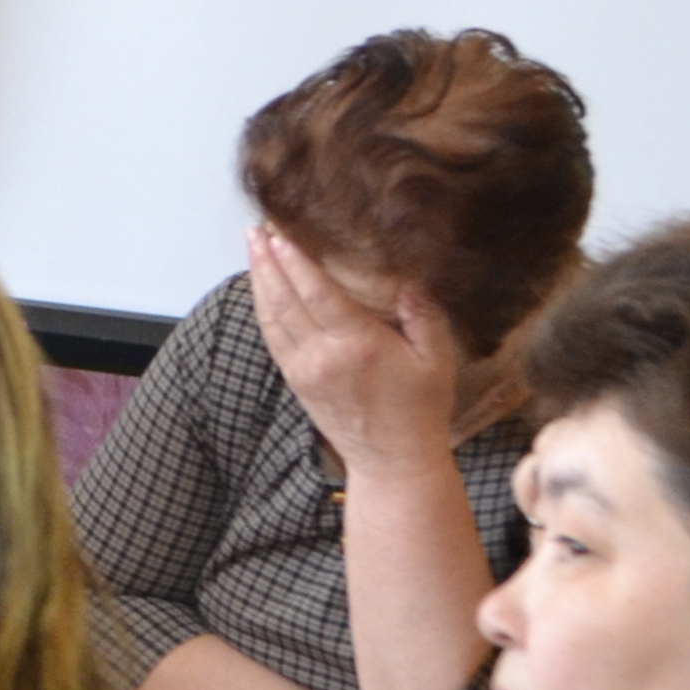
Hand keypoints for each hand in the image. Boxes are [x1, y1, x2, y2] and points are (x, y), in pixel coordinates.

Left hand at [246, 226, 463, 472]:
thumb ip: (422, 313)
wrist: (392, 461)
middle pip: (284, 299)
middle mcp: (323, 356)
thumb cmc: (420, 409)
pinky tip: (260, 287)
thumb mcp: (436, 358)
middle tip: (256, 228)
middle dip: (267, 261)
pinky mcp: (295, 380)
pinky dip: (263, 307)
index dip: (295, 262)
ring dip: (259, 279)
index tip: (280, 233)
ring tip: (253, 246)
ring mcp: (303, 370)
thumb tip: (411, 273)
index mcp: (358, 346)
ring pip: (271, 316)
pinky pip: (272, 336)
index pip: (317, 294)